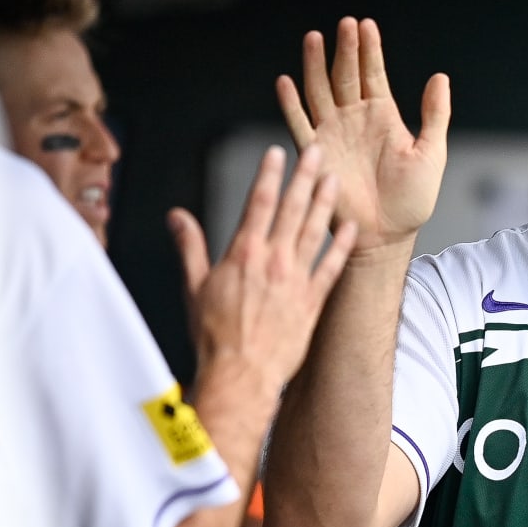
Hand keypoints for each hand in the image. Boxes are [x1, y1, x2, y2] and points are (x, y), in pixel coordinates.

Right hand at [169, 143, 357, 394]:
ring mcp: (296, 280)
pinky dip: (342, 246)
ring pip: (314, 231)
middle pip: (292, 208)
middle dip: (305, 176)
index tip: (278, 153)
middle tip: (318, 152)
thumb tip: (177, 217)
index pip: (258, 202)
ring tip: (336, 180)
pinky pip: (332, 267)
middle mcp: (272, 261)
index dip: (269, 174)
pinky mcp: (313, 302)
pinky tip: (350, 229)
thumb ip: (190, 247)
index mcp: (242, 253)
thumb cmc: (214, 337)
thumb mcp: (194, 287)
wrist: (241, 374)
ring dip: (325, 203)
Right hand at [276, 17, 448, 248]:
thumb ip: (434, 115)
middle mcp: (354, 120)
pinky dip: (291, 104)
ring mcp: (333, 134)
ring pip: (319, 91)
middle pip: (344, 75)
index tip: (366, 25)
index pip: (373, 73)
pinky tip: (286, 81)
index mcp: (382, 116)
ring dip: (315, 66)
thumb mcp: (432, 154)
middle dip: (344, 49)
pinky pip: (300, 124)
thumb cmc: (412, 201)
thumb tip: (440, 77)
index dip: (369, 49)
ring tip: (314, 38)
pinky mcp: (316, 153)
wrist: (387, 237)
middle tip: (345, 24)